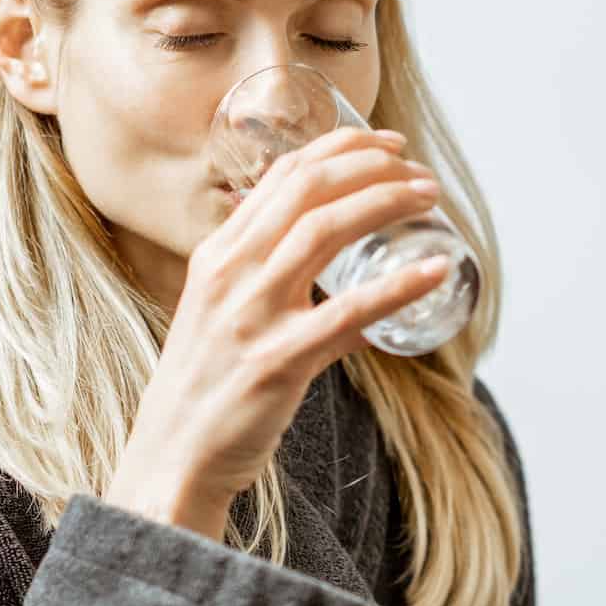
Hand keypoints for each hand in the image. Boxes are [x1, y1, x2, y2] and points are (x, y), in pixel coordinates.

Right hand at [105, 126, 446, 540]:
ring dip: (385, 204)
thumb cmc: (205, 389)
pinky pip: (347, 312)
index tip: (386, 146)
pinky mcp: (277, 361)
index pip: (282, 175)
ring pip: (324, 232)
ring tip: (429, 200)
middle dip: (371, 166)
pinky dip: (397, 286)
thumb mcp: (220, 315)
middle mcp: (230, 273)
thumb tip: (342, 280)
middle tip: (419, 172)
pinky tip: (433, 272)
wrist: (172, 459)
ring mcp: (251, 315)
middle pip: (307, 189)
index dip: (341, 149)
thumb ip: (268, 284)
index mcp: (217, 255)